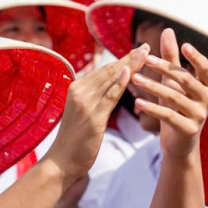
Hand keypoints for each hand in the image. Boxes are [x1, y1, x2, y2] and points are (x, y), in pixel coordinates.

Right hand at [44, 48, 143, 179]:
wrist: (61, 162)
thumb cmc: (75, 140)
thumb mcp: (83, 113)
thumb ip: (94, 98)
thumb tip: (108, 87)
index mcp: (77, 88)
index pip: (104, 70)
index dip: (122, 59)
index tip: (137, 50)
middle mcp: (79, 91)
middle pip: (109, 70)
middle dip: (129, 57)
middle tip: (146, 45)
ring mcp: (85, 103)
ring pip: (111, 79)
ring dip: (130, 64)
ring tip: (145, 52)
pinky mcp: (93, 116)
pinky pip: (109, 97)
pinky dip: (120, 83)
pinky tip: (130, 72)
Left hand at [129, 30, 207, 160]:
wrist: (179, 143)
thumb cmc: (177, 106)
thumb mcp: (174, 81)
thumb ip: (173, 57)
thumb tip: (168, 30)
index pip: (206, 68)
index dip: (196, 57)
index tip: (184, 45)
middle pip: (186, 80)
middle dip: (164, 68)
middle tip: (145, 58)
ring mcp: (200, 116)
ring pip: (174, 97)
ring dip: (152, 86)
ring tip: (134, 78)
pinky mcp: (188, 130)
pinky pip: (168, 115)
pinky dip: (152, 108)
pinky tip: (137, 102)